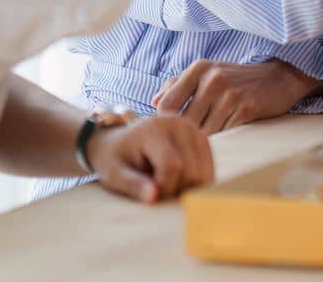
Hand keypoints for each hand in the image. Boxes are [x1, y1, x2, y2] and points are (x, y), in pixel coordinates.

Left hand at [86, 115, 213, 203]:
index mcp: (155, 129)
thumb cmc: (114, 158)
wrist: (118, 139)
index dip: (163, 189)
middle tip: (156, 191)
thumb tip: (154, 198)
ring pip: (204, 173)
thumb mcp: (114, 174)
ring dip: (187, 188)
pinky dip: (195, 182)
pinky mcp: (202, 138)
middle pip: (192, 172)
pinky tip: (177, 181)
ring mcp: (194, 130)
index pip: (172, 166)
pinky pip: (208, 169)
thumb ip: (133, 185)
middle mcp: (180, 124)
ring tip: (166, 185)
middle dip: (176, 190)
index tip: (149, 196)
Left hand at [152, 58, 322, 134]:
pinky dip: (223, 140)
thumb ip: (178, 84)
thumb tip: (154, 103)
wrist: (279, 78)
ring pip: (204, 131)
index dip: (165, 125)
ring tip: (204, 147)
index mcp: (199, 69)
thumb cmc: (238, 79)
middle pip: (183, 122)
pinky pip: (224, 134)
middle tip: (184, 147)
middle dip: (184, 137)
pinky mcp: (247, 108)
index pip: (166, 105)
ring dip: (204, 142)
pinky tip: (225, 139)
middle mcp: (212, 79)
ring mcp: (230, 94)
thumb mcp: (208, 72)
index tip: (170, 134)